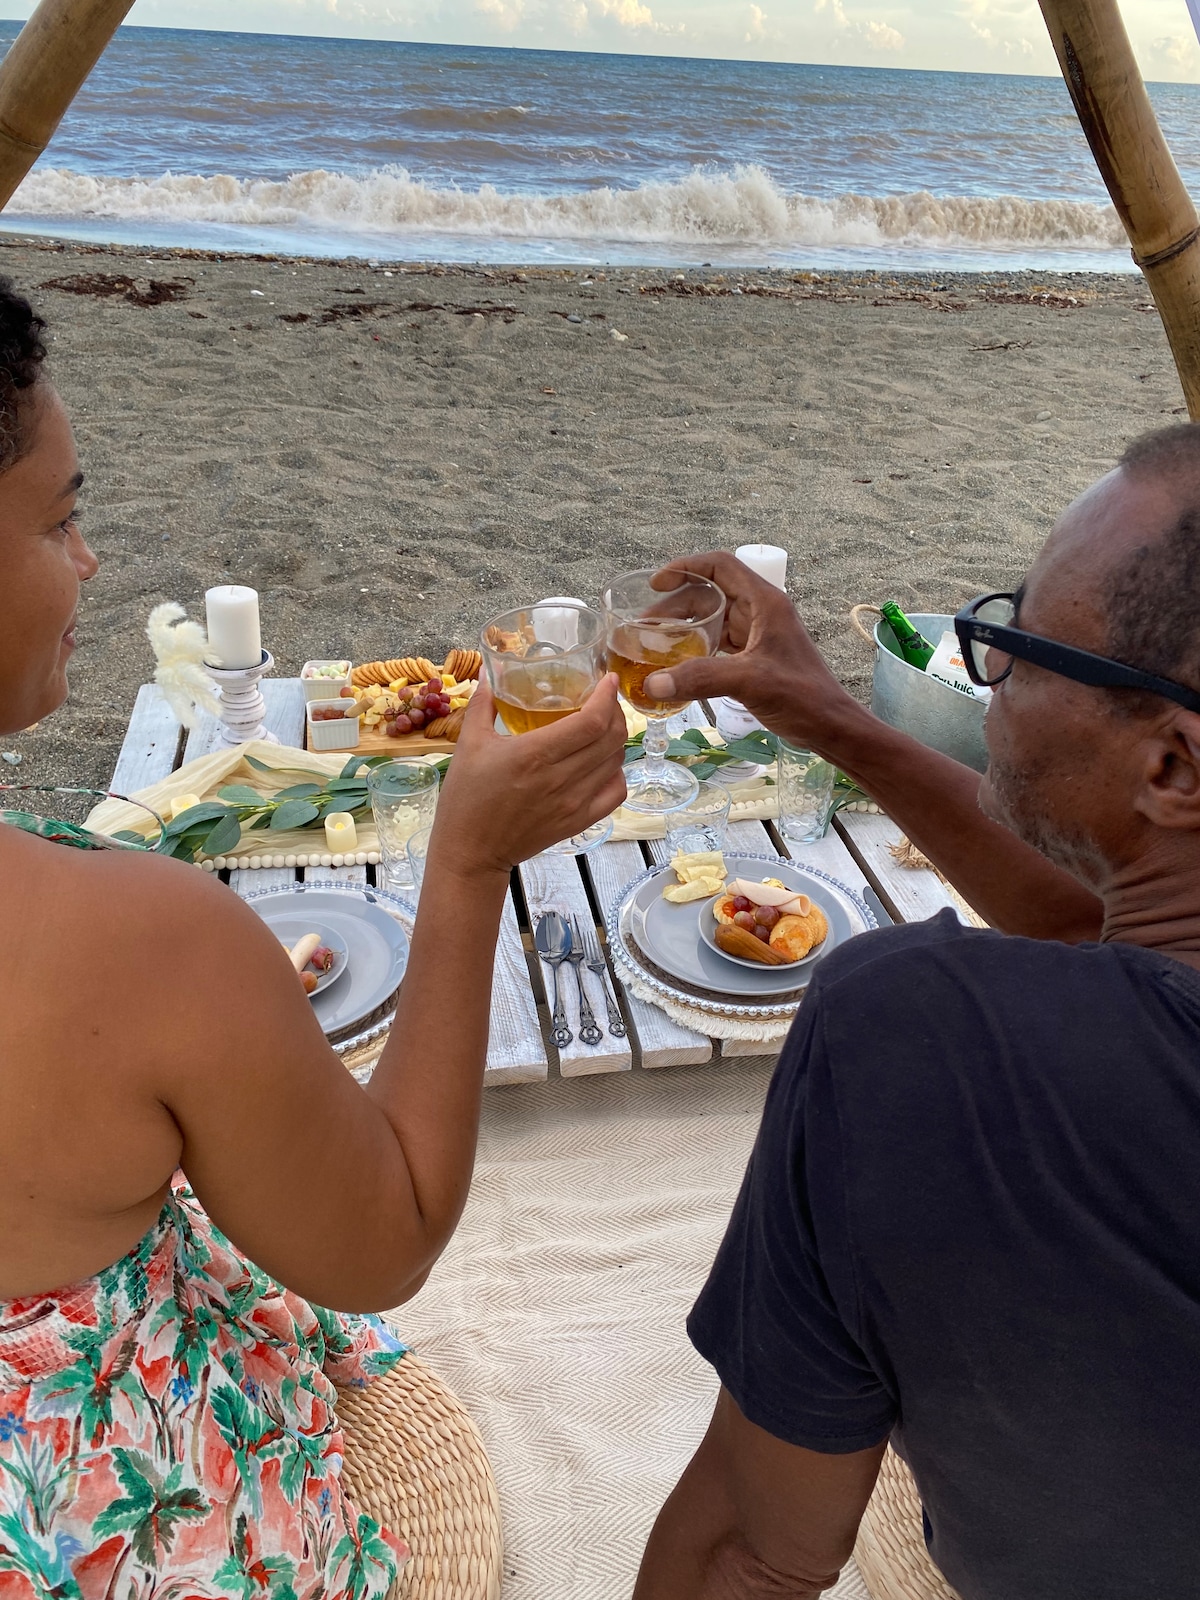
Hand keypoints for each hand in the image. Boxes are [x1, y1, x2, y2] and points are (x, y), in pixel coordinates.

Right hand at [431, 675, 627, 876]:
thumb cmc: (466, 798)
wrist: (471, 852)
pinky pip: (615, 794)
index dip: (607, 696)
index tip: (608, 680)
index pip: (591, 721)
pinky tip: (604, 763)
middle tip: (606, 700)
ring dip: (616, 739)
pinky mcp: (578, 822)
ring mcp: (573, 803)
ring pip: (616, 763)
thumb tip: (488, 672)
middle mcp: (560, 778)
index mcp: (534, 755)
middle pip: (611, 738)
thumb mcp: (469, 744)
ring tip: (604, 727)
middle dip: (616, 712)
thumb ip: (482, 704)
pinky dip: (617, 773)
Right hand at [646, 552, 859, 749]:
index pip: (720, 566)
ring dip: (684, 627)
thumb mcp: (749, 682)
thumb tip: (653, 683)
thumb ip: (701, 679)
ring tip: (654, 643)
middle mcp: (761, 611)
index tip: (655, 583)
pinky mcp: (755, 656)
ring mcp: (759, 634)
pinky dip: (697, 648)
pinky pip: (719, 642)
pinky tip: (678, 664)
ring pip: (713, 619)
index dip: (686, 567)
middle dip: (675, 605)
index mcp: (765, 602)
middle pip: (710, 594)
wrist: (829, 725)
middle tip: (644, 625)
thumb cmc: (801, 696)